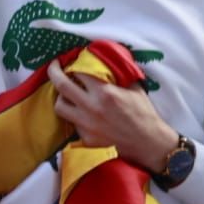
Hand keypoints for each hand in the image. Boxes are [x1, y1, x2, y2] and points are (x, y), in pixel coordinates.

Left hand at [47, 60, 176, 172]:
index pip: (79, 71)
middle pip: (61, 85)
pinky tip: (81, 112)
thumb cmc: (144, 113)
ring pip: (60, 106)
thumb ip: (116, 74)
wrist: (149, 144)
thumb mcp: (133, 87)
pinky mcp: (86, 139)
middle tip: (54, 66)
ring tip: (68, 93)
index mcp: (105, 93)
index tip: (71, 60)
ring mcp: (87, 125)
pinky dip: (74, 115)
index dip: (73, 63)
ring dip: (62, 97)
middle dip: (54, 71)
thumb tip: (103, 60)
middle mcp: (92, 108)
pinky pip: (71, 123)